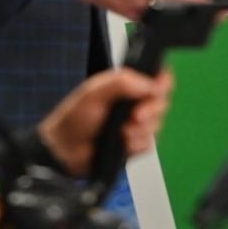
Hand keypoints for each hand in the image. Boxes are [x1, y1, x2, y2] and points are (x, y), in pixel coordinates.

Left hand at [37, 68, 173, 177]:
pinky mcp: (135, 144)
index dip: (162, 82)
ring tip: (121, 131)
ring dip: (141, 130)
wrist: (65, 151)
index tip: (156, 91)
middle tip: (134, 116)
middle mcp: (133, 103)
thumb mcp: (94, 93)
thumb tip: (150, 83)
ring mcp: (135, 124)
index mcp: (126, 85)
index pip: (156, 76)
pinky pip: (149, 144)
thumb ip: (121, 83)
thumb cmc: (74, 118)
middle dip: (150, 110)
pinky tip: (123, 143)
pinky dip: (137, 144)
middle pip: (162, 101)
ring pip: (157, 124)